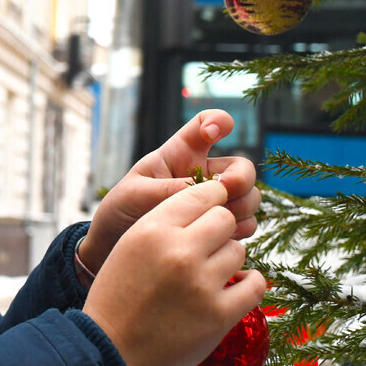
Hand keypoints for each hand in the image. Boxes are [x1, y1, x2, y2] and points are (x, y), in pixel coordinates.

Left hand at [78, 109, 260, 274]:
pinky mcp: (219, 227)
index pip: (205, 125)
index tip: (214, 131)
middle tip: (224, 190)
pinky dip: (241, 229)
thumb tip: (205, 191)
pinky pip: (246, 224)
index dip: (217, 121)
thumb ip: (168, 190)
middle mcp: (203, 174)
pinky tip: (221, 237)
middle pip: (241, 166)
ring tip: (218, 219)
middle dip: (241, 177)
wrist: (116, 245)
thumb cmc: (122, 210)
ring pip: (249, 196)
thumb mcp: (135, 193)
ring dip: (242, 206)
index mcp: (179, 154)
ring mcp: (214, 201)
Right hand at [81, 179, 266, 365]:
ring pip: (238, 250)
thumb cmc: (118, 296)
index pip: (201, 193)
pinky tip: (235, 286)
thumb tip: (208, 203)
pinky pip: (254, 285)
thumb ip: (165, 221)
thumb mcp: (129, 245)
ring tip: (208, 273)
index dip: (211, 198)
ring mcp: (202, 284)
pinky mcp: (220, 315)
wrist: (112, 349)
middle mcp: (180, 252)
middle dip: (218, 230)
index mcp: (153, 230)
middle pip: (224, 219)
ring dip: (227, 259)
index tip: (211, 208)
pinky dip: (248, 283)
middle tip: (206, 246)